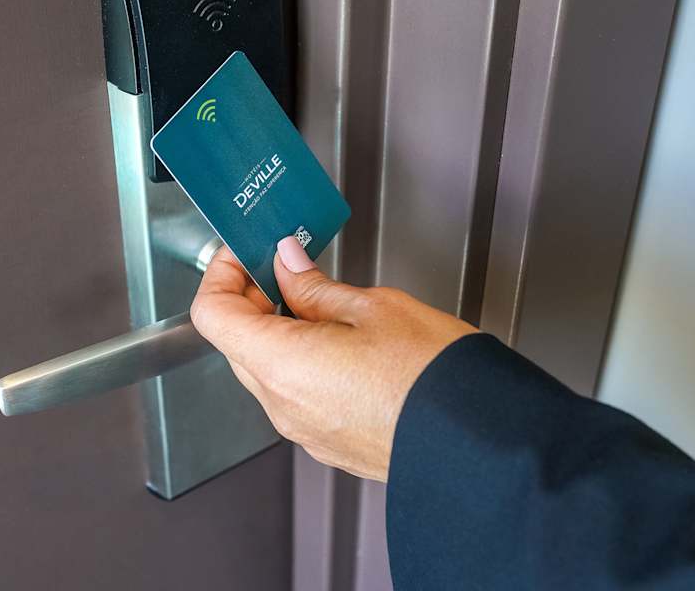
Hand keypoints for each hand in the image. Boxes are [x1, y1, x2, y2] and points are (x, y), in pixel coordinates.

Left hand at [190, 236, 476, 480]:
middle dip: (253, 298)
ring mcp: (303, 429)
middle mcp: (283, 405)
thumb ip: (315, 285)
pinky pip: (294, 395)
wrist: (482, 442)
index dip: (221, 273)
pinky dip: (301, 362)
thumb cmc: (437, 378)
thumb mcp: (374, 307)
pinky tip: (339, 340)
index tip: (246, 252)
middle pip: (236, 342)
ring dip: (279, 330)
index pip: (212, 314)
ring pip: (265, 369)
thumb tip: (287, 263)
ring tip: (322, 301)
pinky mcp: (326, 442)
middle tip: (287, 266)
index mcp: (283, 364)